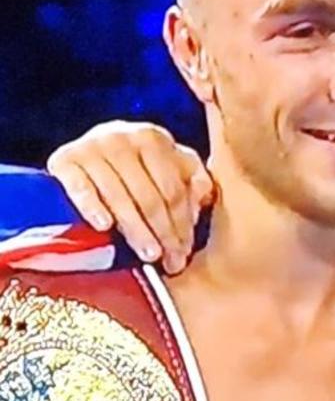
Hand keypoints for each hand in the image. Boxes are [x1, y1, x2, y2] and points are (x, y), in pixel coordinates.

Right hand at [48, 121, 213, 273]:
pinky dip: (92, 205)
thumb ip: (192, 180)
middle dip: (163, 233)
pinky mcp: (64, 160)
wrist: (85, 154)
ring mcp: (92, 147)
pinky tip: (104, 225)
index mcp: (153, 139)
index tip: (184, 252)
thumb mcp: (168, 167)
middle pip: (149, 195)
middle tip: (170, 263)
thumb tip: (203, 199)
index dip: (182, 223)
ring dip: (135, 228)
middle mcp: (122, 137)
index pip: (173, 188)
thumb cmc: (136, 167)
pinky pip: (80, 187)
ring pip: (120, 196)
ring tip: (148, 255)